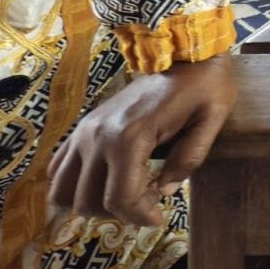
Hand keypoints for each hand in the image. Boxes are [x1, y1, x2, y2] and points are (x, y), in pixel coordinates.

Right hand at [49, 55, 236, 225]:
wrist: (183, 51)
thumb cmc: (203, 85)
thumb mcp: (211, 120)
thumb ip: (189, 159)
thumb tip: (165, 190)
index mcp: (130, 136)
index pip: (119, 199)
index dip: (140, 217)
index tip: (160, 218)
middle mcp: (98, 136)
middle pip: (89, 201)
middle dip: (120, 212)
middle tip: (148, 201)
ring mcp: (85, 131)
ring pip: (64, 191)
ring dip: (93, 203)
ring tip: (125, 193)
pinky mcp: (83, 127)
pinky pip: (58, 168)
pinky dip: (74, 185)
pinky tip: (106, 181)